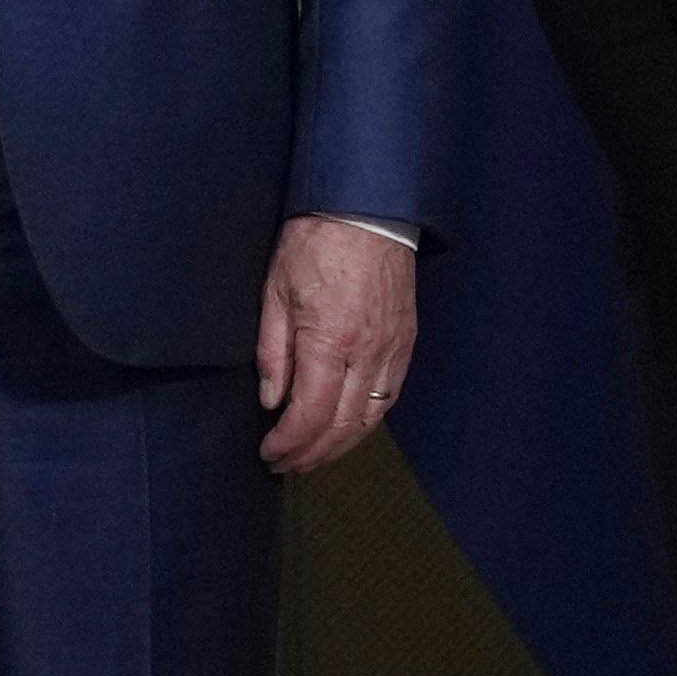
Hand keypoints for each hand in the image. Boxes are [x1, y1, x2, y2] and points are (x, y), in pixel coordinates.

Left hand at [252, 215, 416, 471]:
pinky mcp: (407, 343)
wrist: (368, 210)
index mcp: (330, 342)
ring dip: (341, 447)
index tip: (269, 453)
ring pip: (371, 420)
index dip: (289, 443)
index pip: (311, 414)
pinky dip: (366, 423)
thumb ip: (274, 352)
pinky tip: (347, 429)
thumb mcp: (275, 291)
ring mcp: (393, 350)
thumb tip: (272, 401)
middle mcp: (368, 354)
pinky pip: (389, 398)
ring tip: (313, 457)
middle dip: (313, 455)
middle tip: (287, 465)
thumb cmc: (314, 243)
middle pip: (344, 427)